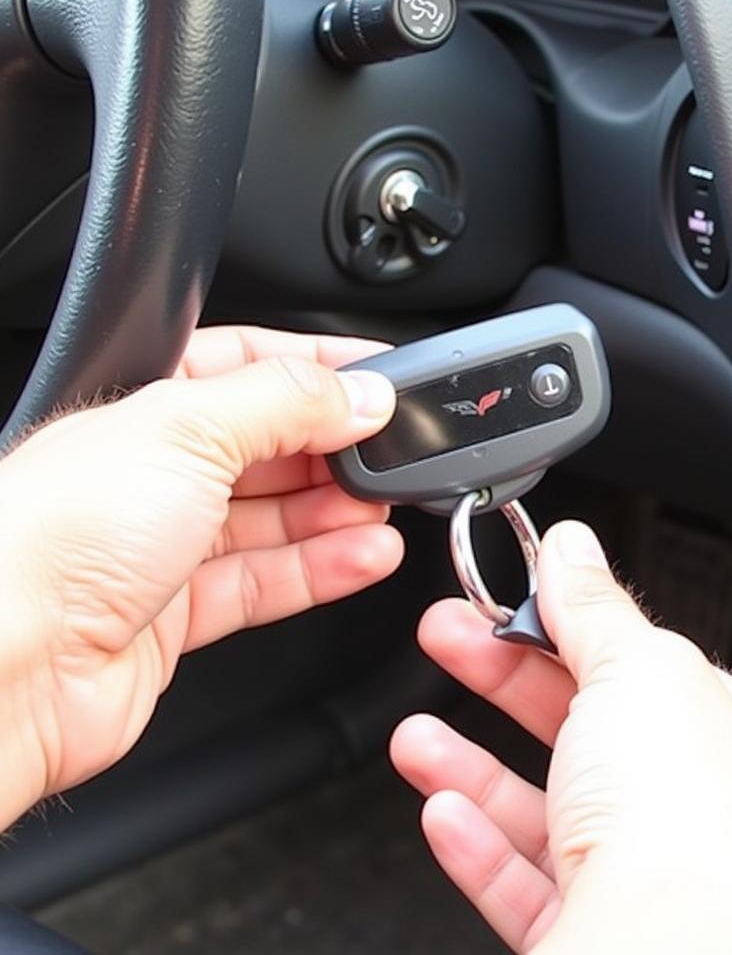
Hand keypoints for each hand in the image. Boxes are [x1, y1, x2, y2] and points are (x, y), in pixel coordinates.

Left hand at [0, 326, 402, 827]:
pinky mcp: (178, 614)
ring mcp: (165, 546)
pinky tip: (364, 556)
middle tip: (391, 451)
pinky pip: (267, 581)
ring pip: (274, 519)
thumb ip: (286, 402)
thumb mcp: (187, 429)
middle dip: (335, 447)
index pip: (246, 364)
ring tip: (388, 507)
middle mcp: (153, 474)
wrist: (0, 668)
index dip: (315, 366)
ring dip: (337, 512)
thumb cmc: (48, 539)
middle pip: (268, 446)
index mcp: (144, 407)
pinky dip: (321, 569)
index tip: (378, 376)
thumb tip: (357, 392)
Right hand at [391, 520, 731, 954]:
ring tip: (418, 735)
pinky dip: (486, 847)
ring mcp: (670, 908)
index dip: (591, 632)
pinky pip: (538, 893)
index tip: (526, 600)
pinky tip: (446, 810)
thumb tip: (572, 551)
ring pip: (562, 821)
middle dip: (512, 683)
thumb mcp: (643, 675)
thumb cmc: (701, 845)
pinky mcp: (609, 954)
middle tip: (454, 638)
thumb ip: (596, 609)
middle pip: (602, 740)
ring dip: (481, 770)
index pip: (673, 679)